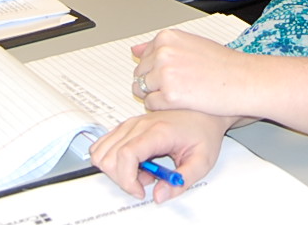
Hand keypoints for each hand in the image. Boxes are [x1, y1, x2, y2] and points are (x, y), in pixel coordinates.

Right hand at [89, 110, 233, 202]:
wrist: (205, 112)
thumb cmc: (204, 132)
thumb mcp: (202, 162)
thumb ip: (181, 182)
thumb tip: (159, 195)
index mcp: (157, 131)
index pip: (126, 155)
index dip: (127, 179)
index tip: (140, 191)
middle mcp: (140, 124)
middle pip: (109, 156)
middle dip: (122, 178)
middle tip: (145, 182)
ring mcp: (131, 123)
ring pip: (102, 150)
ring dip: (116, 169)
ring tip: (142, 171)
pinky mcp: (128, 125)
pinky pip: (105, 144)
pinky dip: (113, 159)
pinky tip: (137, 162)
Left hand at [130, 30, 257, 116]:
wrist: (244, 80)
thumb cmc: (224, 64)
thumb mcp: (191, 44)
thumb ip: (162, 47)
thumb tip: (135, 50)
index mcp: (167, 37)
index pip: (144, 56)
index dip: (157, 70)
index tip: (173, 75)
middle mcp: (163, 52)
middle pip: (140, 74)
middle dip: (154, 83)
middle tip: (178, 87)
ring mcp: (165, 73)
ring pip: (142, 90)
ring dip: (156, 96)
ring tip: (180, 95)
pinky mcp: (169, 95)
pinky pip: (151, 105)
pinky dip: (162, 108)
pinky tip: (181, 103)